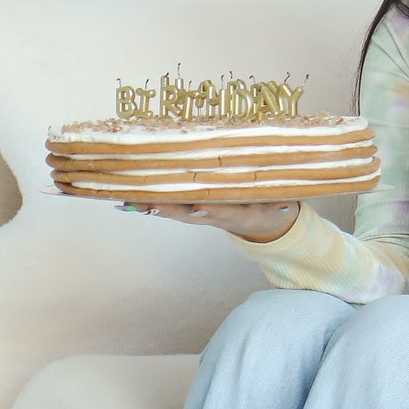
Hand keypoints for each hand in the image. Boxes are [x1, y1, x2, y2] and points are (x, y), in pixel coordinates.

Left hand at [135, 201, 301, 242]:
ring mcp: (204, 214)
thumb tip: (282, 184)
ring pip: (175, 211)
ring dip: (151, 207)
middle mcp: (218, 215)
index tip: (198, 207)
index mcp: (243, 213)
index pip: (226, 212)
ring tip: (127, 202)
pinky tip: (126, 201)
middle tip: (144, 204)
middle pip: (189, 213)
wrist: (268, 224)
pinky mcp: (195, 210)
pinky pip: (171, 207)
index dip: (212, 210)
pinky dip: (149, 204)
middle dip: (167, 208)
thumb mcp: (282, 201)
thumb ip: (278, 196)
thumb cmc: (275, 205)